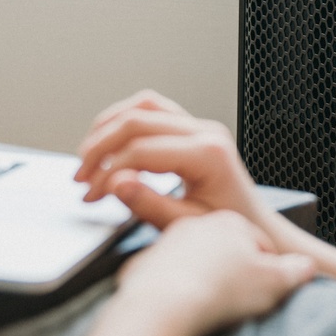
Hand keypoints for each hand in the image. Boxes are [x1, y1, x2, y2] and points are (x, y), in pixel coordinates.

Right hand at [77, 90, 335, 282]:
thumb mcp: (185, 226)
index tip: (90, 194)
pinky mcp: (195, 128)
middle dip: (100, 147)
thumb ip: (148, 204)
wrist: (255, 228)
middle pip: (137, 121)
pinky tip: (110, 143)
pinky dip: (126, 120)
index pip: (141, 151)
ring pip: (144, 106)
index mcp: (208, 154)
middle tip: (80, 177)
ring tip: (88, 158)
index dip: (107, 172)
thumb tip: (113, 183)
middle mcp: (207, 132)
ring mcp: (202, 126)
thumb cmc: (227, 229)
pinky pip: (155, 109)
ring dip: (109, 127)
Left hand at [116, 210, 314, 335]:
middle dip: (233, 272)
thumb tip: (308, 266)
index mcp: (231, 223)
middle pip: (224, 249)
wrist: (162, 310)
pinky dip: (174, 292)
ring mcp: (165, 244)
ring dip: (203, 280)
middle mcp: (195, 224)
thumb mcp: (274, 283)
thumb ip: (296, 271)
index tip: (269, 290)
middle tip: (240, 301)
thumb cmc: (221, 293)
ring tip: (209, 309)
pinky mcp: (140, 267)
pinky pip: (165, 279)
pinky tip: (180, 313)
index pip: (260, 242)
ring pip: (193, 261)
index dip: (270, 268)